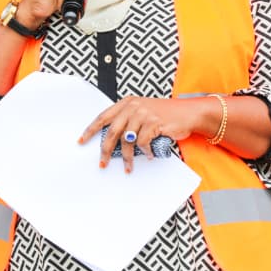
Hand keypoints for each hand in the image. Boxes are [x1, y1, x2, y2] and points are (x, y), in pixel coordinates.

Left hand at [79, 96, 205, 172]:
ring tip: (129, 167)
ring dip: (128, 157)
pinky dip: (145, 152)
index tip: (82, 141)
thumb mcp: (143, 112)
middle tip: (103, 163)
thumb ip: (128, 121)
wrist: (188, 112)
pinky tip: (149, 154)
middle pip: (112, 131)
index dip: (91, 130)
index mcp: (127, 103)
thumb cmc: (165, 115)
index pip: (103, 116)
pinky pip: (142, 143)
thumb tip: (112, 143)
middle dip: (106, 150)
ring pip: (127, 140)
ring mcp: (143, 113)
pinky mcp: (154, 122)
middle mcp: (133, 106)